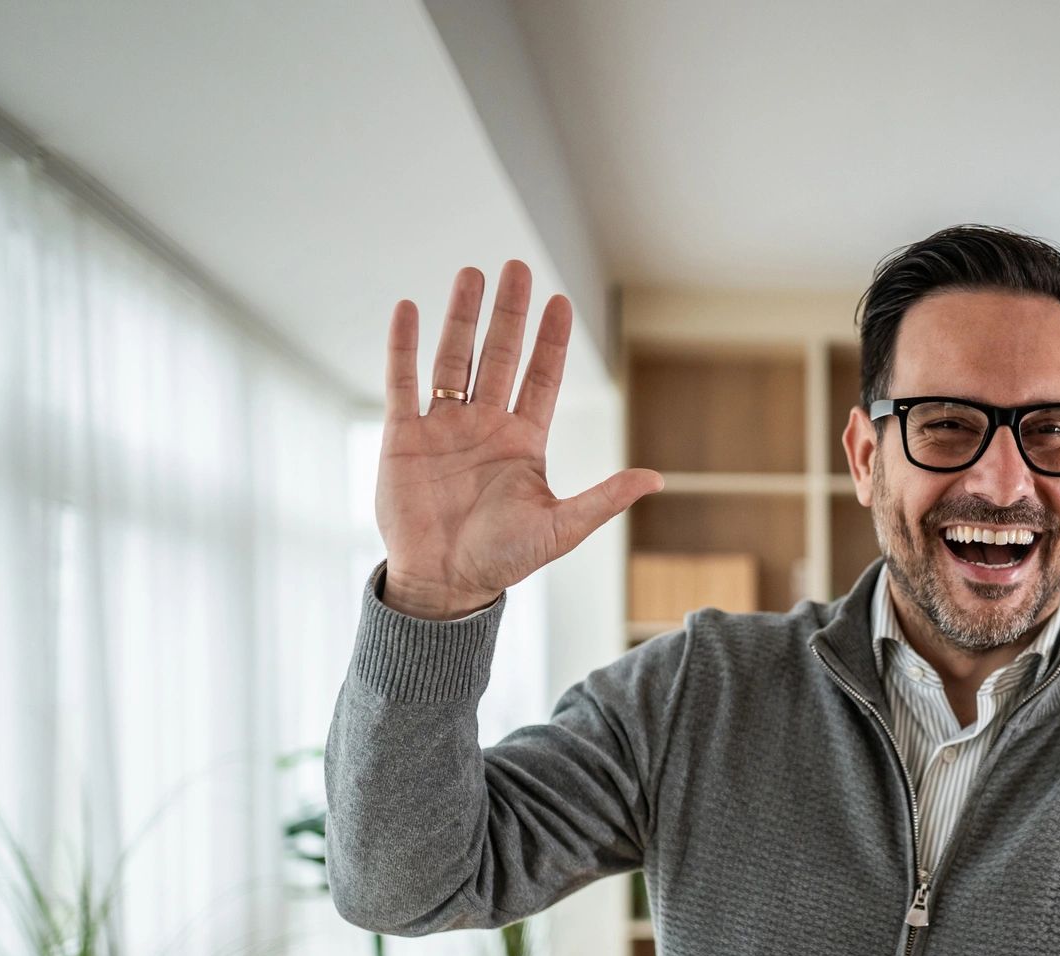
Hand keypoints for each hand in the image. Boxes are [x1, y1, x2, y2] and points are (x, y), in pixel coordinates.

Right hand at [377, 260, 663, 618]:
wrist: (443, 583)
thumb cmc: (503, 560)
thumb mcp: (561, 528)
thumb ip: (603, 499)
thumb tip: (656, 479)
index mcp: (522, 441)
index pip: (540, 377)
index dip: (550, 340)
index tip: (559, 300)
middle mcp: (484, 425)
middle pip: (499, 355)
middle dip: (509, 313)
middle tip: (516, 268)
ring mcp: (443, 427)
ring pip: (453, 358)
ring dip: (461, 317)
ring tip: (470, 274)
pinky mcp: (403, 437)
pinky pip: (403, 382)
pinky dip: (404, 346)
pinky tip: (409, 310)